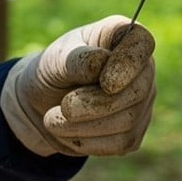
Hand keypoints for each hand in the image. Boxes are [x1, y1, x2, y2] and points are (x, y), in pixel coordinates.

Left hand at [1, 16, 156, 156]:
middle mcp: (141, 69)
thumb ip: (77, 59)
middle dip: (96, 103)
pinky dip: (87, 141)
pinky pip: (120, 142)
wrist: (39, 106)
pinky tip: (67, 132)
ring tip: (53, 119)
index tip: (105, 83)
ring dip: (84, 125)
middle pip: (137, 90)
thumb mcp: (55, 59)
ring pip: (127, 121)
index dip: (128, 64)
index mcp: (123, 38)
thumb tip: (102, 63)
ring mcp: (142, 103)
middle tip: (64, 106)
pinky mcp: (133, 133)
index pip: (141, 43)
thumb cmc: (51, 72)